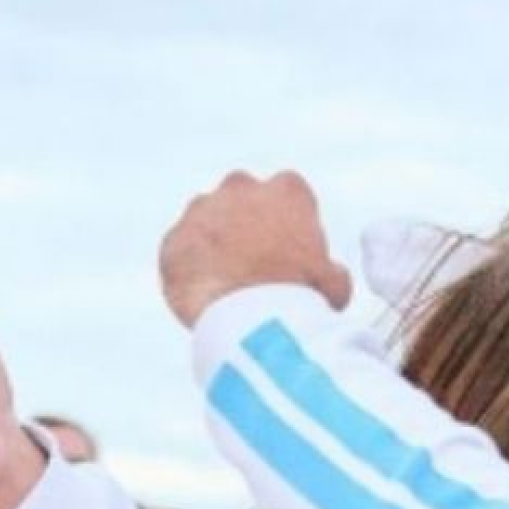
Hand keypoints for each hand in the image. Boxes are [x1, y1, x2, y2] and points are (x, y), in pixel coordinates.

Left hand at [158, 170, 352, 325]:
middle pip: (241, 200)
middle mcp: (241, 189)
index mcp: (287, 191)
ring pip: (207, 222)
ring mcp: (202, 210)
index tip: (286, 251)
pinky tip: (204, 294)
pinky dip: (189, 268)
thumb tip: (333, 277)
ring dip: (213, 243)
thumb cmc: (299, 298)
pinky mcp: (174, 239)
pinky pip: (181, 251)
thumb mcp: (334, 285)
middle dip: (245, 224)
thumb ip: (331, 272)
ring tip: (226, 283)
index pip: (287, 196)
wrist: (249, 319)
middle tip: (253, 264)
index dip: (287, 225)